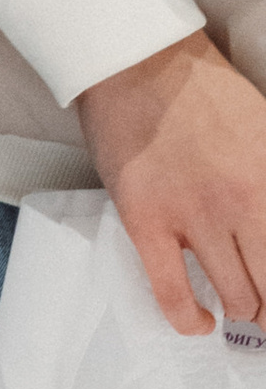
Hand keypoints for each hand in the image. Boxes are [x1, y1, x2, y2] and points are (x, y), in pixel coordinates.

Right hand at [78, 32, 265, 333]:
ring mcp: (194, 218)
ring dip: (245, 309)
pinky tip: (200, 323)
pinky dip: (189, 318)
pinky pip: (171, 293)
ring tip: (244, 309)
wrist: (142, 64)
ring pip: (237, 296)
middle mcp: (244, 204)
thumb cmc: (206, 91)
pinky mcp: (148, 225)